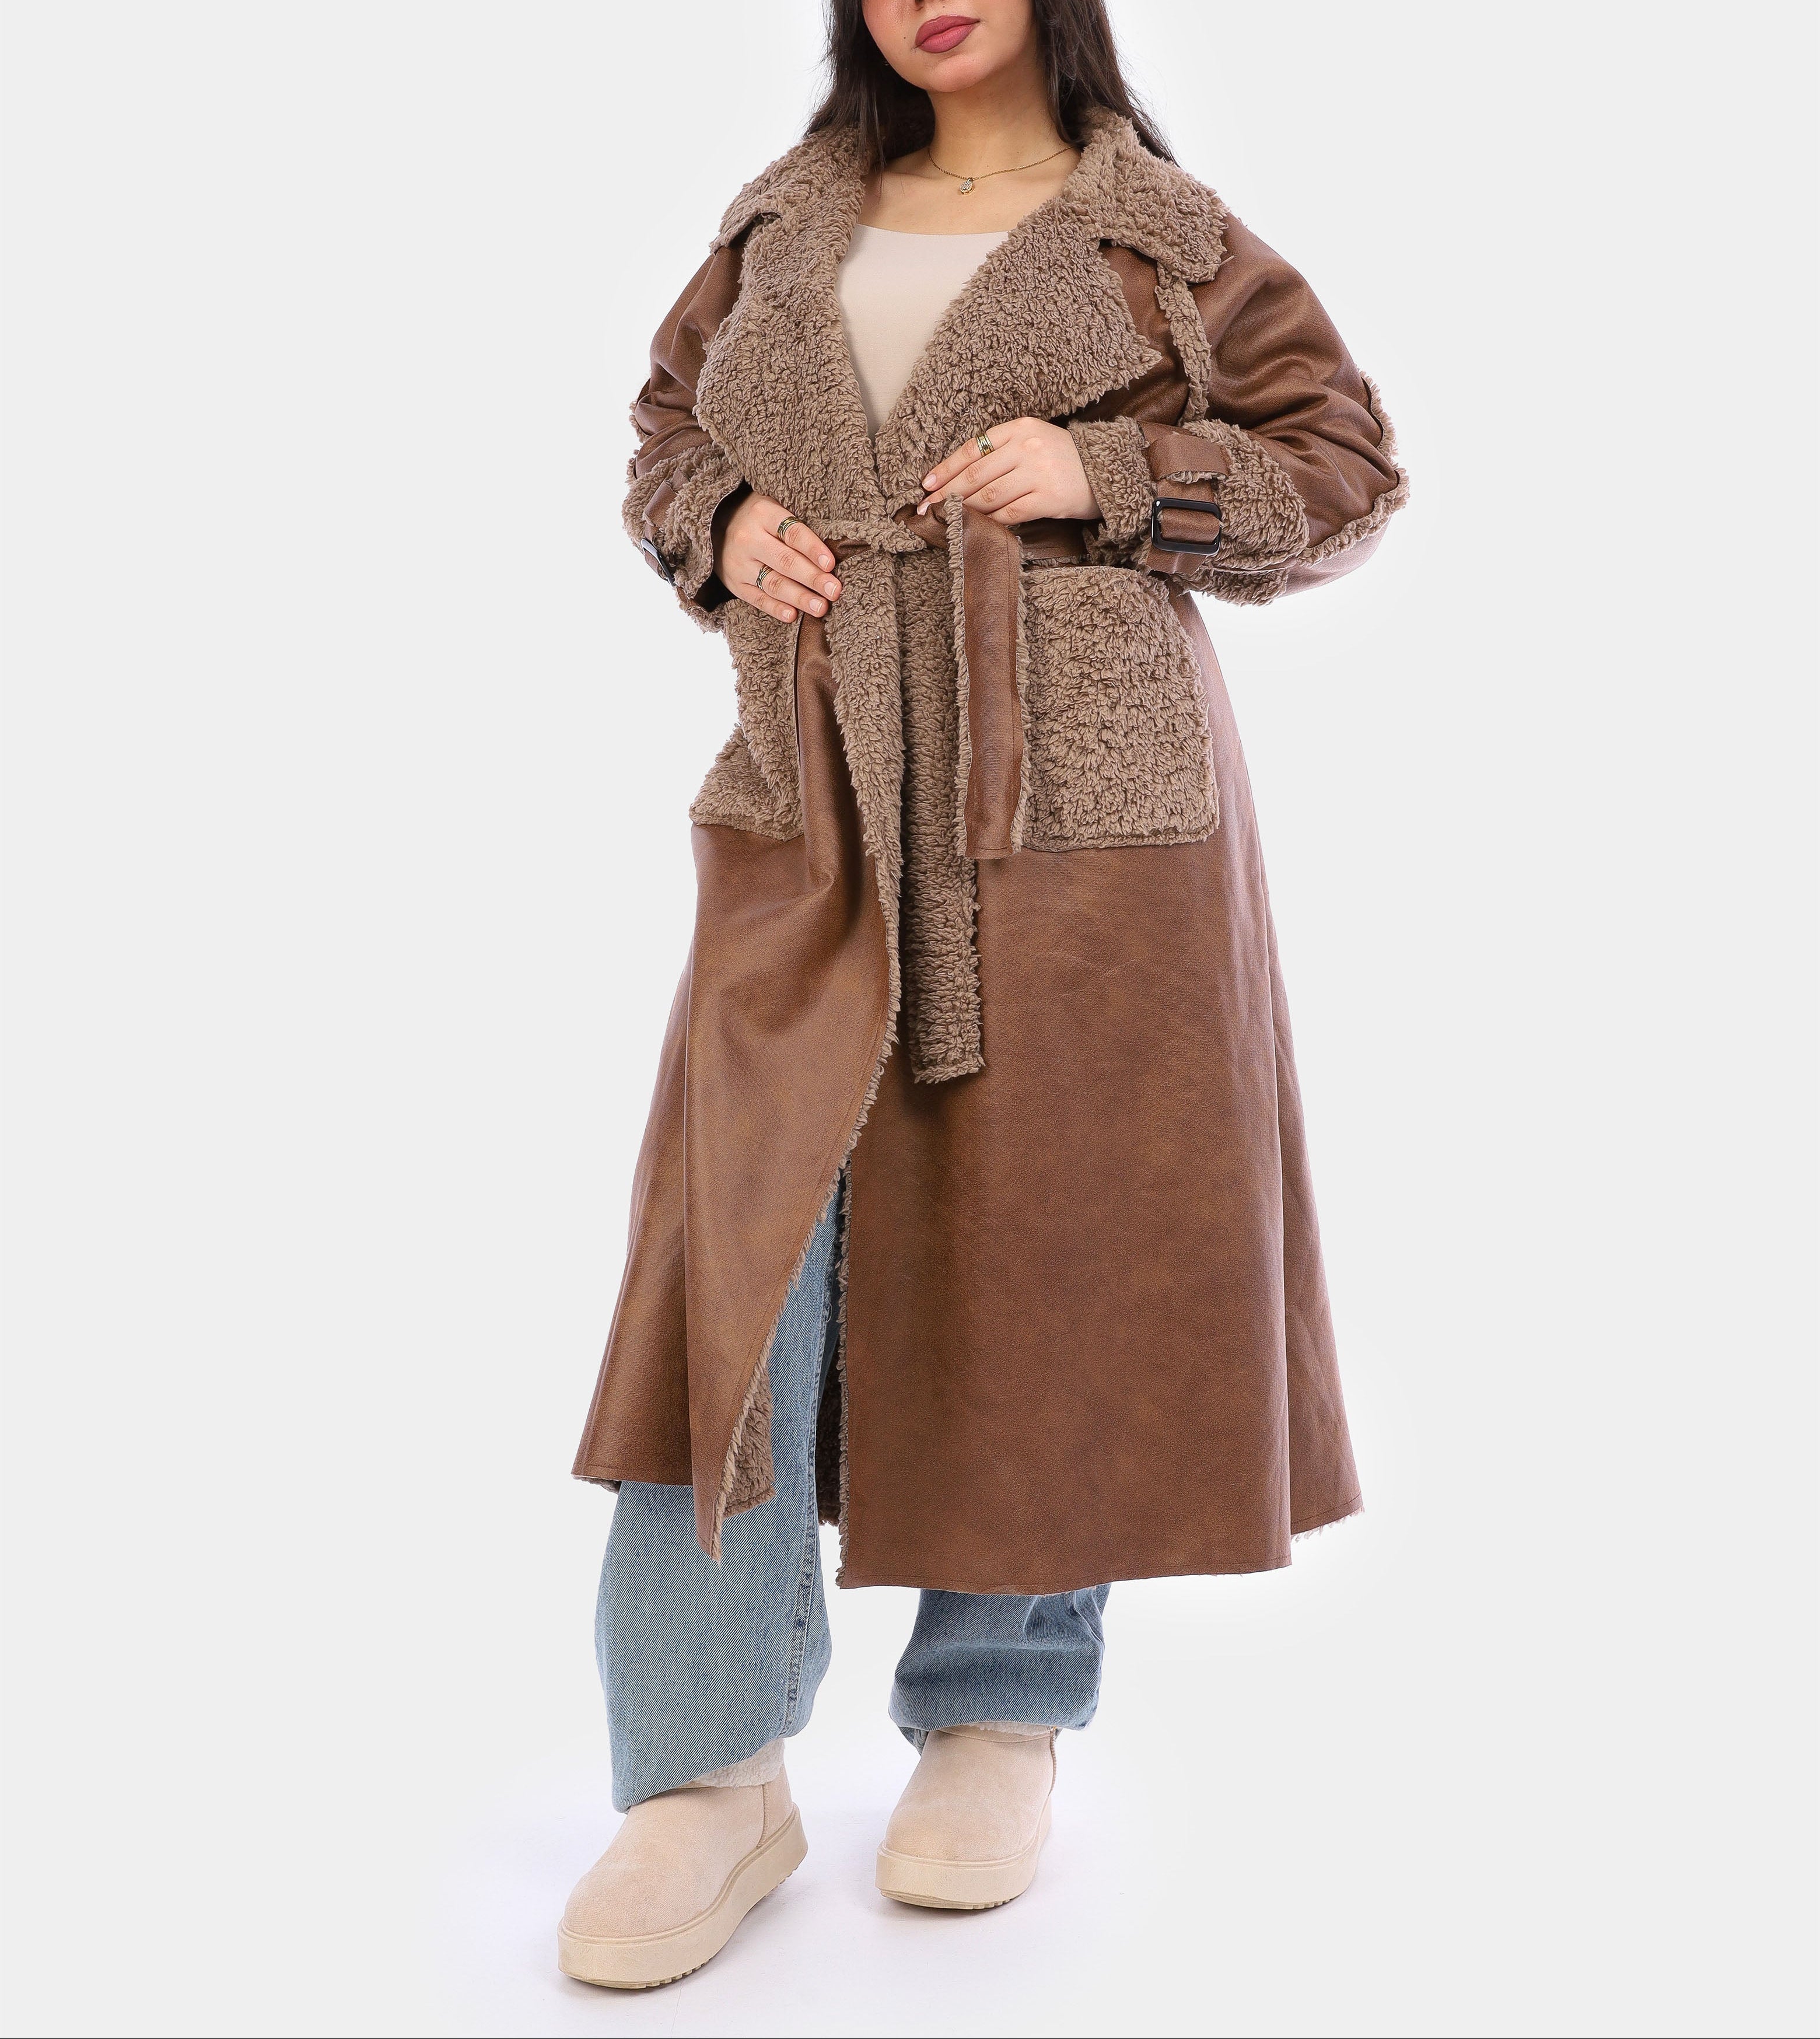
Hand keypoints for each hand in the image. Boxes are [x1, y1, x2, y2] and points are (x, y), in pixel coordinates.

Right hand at [716, 492, 841, 623]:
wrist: (713, 525)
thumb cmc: (758, 518)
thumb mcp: (773, 508)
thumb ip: (796, 527)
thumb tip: (830, 557)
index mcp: (763, 514)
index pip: (792, 532)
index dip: (812, 549)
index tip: (831, 564)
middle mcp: (748, 539)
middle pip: (785, 561)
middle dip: (812, 578)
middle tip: (834, 591)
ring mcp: (739, 564)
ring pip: (773, 583)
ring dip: (799, 598)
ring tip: (821, 607)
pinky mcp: (734, 584)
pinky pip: (757, 599)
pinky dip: (776, 608)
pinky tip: (793, 616)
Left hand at [916, 417, 1099, 525]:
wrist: (1109, 470)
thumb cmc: (1064, 459)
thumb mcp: (1034, 441)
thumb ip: (1003, 452)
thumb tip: (961, 477)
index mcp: (1020, 427)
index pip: (973, 448)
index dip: (946, 468)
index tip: (927, 484)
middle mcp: (1027, 447)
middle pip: (975, 474)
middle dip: (947, 494)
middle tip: (926, 509)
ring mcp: (1038, 472)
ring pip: (988, 495)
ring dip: (964, 510)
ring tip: (947, 520)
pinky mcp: (1048, 498)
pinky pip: (1009, 513)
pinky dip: (990, 522)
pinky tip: (977, 527)